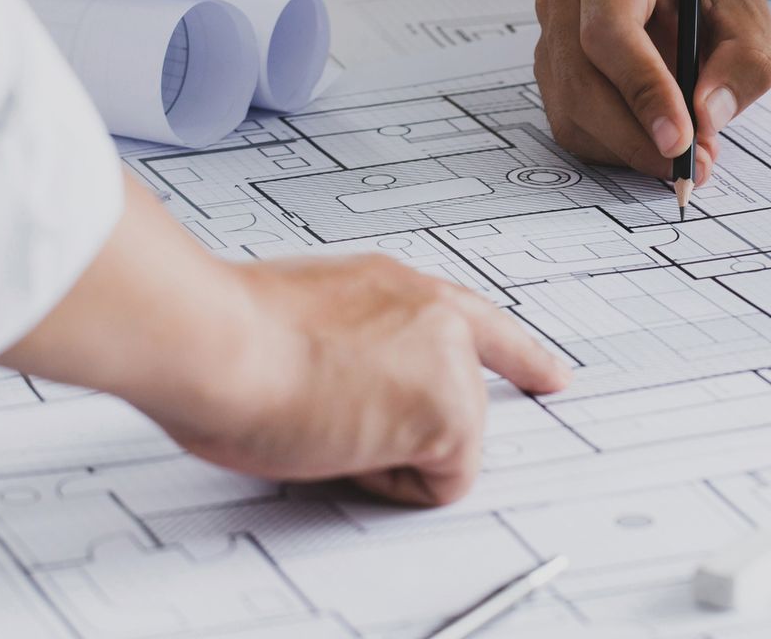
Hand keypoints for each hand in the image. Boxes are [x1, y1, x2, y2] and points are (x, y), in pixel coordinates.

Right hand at [157, 256, 568, 505]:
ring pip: (445, 446)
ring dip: (388, 454)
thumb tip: (334, 388)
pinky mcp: (451, 412)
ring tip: (325, 420)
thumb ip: (347, 346)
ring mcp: (450, 359)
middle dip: (407, 430)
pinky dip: (393, 485)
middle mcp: (432, 312)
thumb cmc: (228, 335)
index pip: (475, 321)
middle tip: (338, 419)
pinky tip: (345, 445)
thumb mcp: (301, 319)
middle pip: (456, 403)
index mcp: (392, 285)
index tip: (553, 375)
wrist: (217, 342)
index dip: (520, 357)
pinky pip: (440, 483)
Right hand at [533, 0, 770, 181]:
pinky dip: (618, 149)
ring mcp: (550, 37)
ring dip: (631, 149)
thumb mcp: (751, 21)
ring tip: (689, 152)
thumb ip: (743, 66)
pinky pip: (574, 128)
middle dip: (638, 137)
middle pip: (581, 82)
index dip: (642, 91)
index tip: (681, 140)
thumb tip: (706, 117)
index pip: (610, 33)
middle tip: (693, 164)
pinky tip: (658, 142)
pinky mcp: (551, 75)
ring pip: (574, 114)